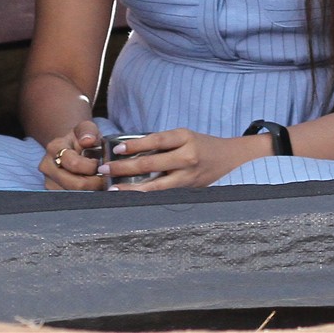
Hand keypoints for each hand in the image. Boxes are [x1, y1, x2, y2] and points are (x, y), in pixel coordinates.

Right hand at [38, 119, 106, 190]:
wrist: (69, 147)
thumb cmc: (81, 138)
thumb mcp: (86, 128)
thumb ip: (88, 131)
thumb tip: (88, 140)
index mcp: (54, 148)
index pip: (74, 164)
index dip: (91, 166)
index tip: (99, 163)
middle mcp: (47, 166)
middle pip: (74, 184)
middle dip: (94, 182)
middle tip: (103, 177)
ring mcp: (48, 181)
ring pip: (73, 195)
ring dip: (90, 191)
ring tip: (97, 181)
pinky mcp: (52, 193)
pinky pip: (72, 201)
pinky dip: (84, 196)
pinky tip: (89, 187)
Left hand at [98, 127, 272, 190]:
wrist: (229, 156)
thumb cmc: (201, 143)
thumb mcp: (184, 136)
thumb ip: (162, 143)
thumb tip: (130, 149)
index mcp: (185, 137)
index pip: (155, 140)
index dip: (135, 145)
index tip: (116, 148)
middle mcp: (187, 157)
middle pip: (151, 163)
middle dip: (124, 167)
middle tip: (104, 170)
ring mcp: (188, 176)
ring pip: (155, 185)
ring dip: (131, 187)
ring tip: (113, 189)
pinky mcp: (188, 189)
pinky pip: (163, 193)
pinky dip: (146, 195)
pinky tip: (132, 197)